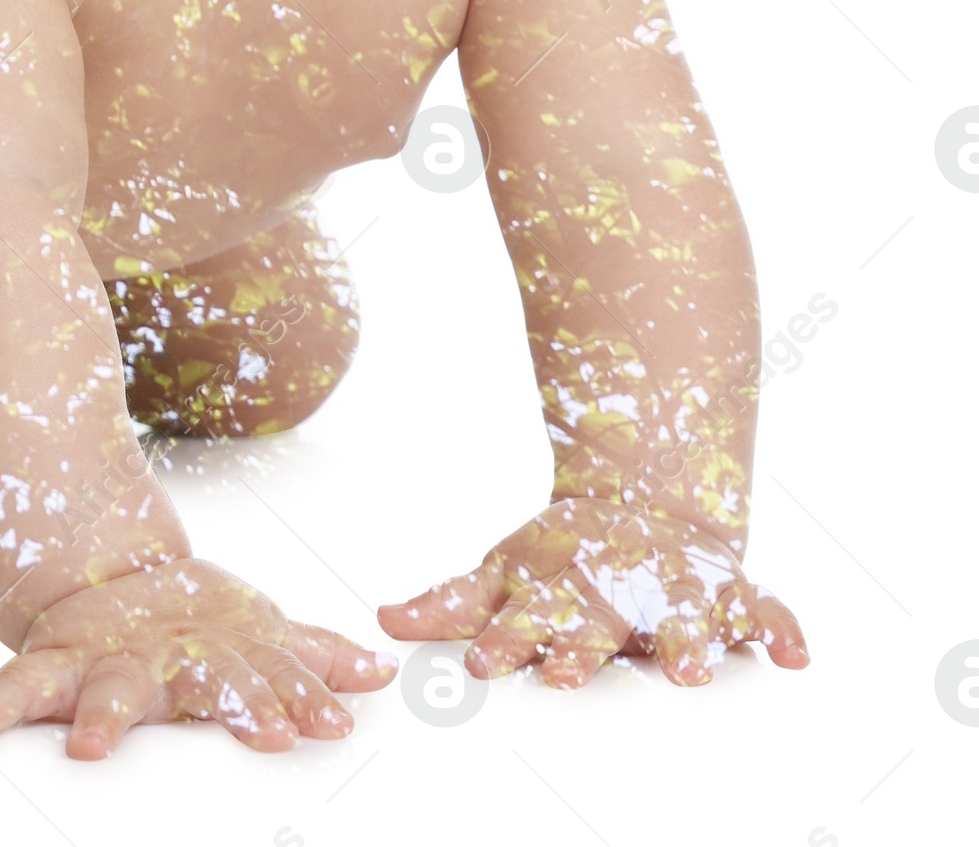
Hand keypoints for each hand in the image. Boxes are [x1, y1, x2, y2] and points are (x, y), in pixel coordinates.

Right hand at [0, 557, 396, 757]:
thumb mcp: (254, 632)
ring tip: (88, 747)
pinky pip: (12, 689)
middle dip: (234, 703)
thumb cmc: (191, 624)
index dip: (296, 700)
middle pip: (205, 682)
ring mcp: (108, 660)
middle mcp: (168, 658)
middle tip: (265, 733)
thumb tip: (381, 673)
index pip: (265, 677)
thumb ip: (310, 656)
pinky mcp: (53, 664)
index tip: (328, 726)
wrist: (104, 577)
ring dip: (103, 718)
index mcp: (218, 653)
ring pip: (109, 689)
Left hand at [378, 500, 809, 688]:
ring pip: (679, 618)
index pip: (525, 621)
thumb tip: (382, 618)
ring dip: (683, 643)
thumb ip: (450, 603)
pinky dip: (782, 629)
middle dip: (580, 649)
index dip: (506, 642)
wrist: (645, 506)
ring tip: (686, 670)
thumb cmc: (567, 559)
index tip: (484, 662)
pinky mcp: (725, 590)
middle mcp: (615, 595)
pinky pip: (763, 610)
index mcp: (559, 595)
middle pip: (595, 625)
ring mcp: (672, 591)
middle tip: (567, 673)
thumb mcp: (505, 574)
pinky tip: (797, 656)